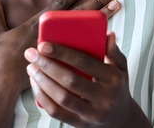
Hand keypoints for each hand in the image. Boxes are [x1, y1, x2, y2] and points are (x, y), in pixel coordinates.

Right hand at [0, 0, 120, 93]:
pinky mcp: (62, 59)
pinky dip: (96, 43)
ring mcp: (59, 46)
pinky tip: (111, 35)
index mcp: (38, 23)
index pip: (61, 4)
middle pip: (80, 13)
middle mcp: (52, 32)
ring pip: (86, 29)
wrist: (3, 81)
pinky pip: (83, 50)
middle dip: (97, 1)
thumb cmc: (0, 56)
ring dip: (103, 17)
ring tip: (118, 6)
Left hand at [25, 32, 149, 127]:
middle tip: (31, 54)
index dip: (62, 53)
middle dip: (47, 65)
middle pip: (70, 81)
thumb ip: (114, 51)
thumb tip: (108, 34)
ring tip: (31, 67)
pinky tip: (36, 84)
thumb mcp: (121, 68)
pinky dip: (42, 97)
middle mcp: (105, 98)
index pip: (85, 63)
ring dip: (42, 81)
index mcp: (114, 79)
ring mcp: (92, 114)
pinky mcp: (80, 124)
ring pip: (61, 98)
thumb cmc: (116, 87)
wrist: (121, 119)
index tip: (43, 45)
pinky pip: (56, 112)